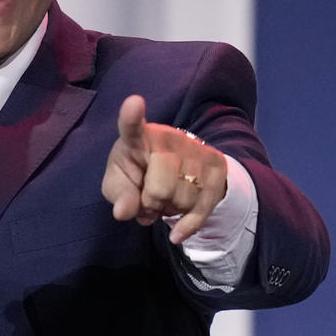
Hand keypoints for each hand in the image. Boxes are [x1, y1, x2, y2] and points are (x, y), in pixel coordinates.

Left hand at [101, 95, 227, 244]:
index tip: (134, 103)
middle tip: (148, 201)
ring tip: (164, 202)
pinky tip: (177, 233)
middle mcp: (168, 137)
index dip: (132, 115)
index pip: (132, 126)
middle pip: (160, 189)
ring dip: (170, 212)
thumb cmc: (137, 174)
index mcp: (138, 137)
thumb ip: (119, 196)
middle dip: (152, 205)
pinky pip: (204, 207)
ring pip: (183, 200)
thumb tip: (123, 212)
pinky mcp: (216, 164)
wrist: (173, 171)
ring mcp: (195, 148)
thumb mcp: (119, 185)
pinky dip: (188, 225)